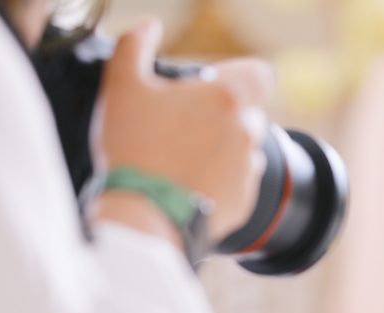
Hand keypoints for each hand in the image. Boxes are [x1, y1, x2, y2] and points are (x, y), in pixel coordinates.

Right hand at [94, 20, 273, 241]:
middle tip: (186, 128)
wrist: (143, 215)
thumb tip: (147, 27)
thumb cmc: (134, 150)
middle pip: (248, 115)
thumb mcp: (122, 87)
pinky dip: (221, 183)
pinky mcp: (244, 202)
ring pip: (245, 151)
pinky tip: (189, 185)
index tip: (217, 87)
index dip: (243, 76)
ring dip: (224, 151)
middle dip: (224, 118)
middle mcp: (246, 132)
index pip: (260, 75)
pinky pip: (239, 185)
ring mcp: (247, 170)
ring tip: (185, 161)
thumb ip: (134, 47)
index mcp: (226, 98)